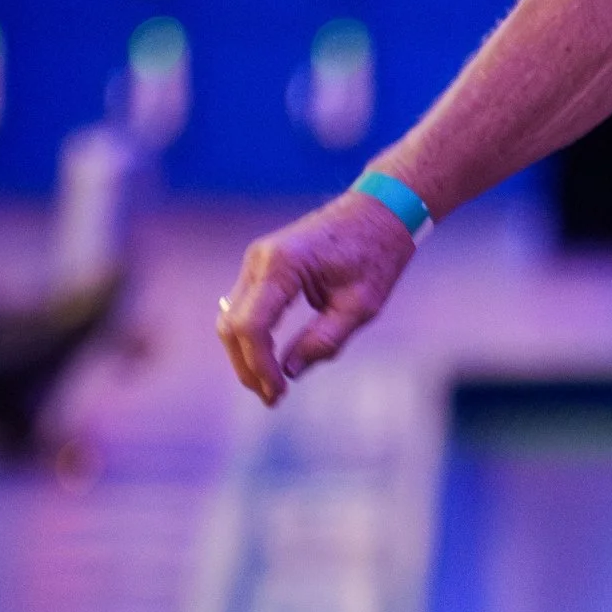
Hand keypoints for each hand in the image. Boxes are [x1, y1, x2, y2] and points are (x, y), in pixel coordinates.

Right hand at [217, 189, 415, 405]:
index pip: (253, 325)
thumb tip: (289, 371)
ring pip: (232, 318)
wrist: (379, 212)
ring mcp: (256, 261)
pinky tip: (270, 362)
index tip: (278, 393)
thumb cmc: (375, 255)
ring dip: (246, 355)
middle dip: (247, 367)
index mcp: (283, 265)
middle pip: (233, 325)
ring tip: (271, 387)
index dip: (260, 366)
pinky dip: (252, 338)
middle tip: (272, 399)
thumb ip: (324, 340)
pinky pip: (245, 309)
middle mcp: (260, 259)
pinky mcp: (262, 267)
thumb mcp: (360, 306)